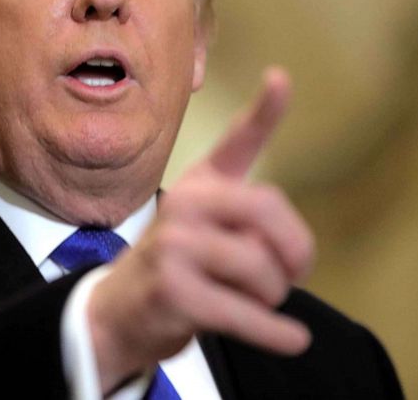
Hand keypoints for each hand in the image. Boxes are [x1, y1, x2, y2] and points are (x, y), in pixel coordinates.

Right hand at [88, 67, 314, 391]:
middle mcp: (185, 204)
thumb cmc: (179, 262)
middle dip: (295, 252)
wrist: (120, 309)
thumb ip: (247, 209)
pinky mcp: (173, 291)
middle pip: (271, 213)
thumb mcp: (205, 223)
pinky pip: (244, 313)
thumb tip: (296, 239)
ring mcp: (175, 246)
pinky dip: (273, 333)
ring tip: (255, 302)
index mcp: (200, 184)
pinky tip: (292, 340)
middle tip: (294, 275)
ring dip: (272, 298)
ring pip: (262, 270)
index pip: (237, 141)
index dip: (264, 110)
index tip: (280, 78)